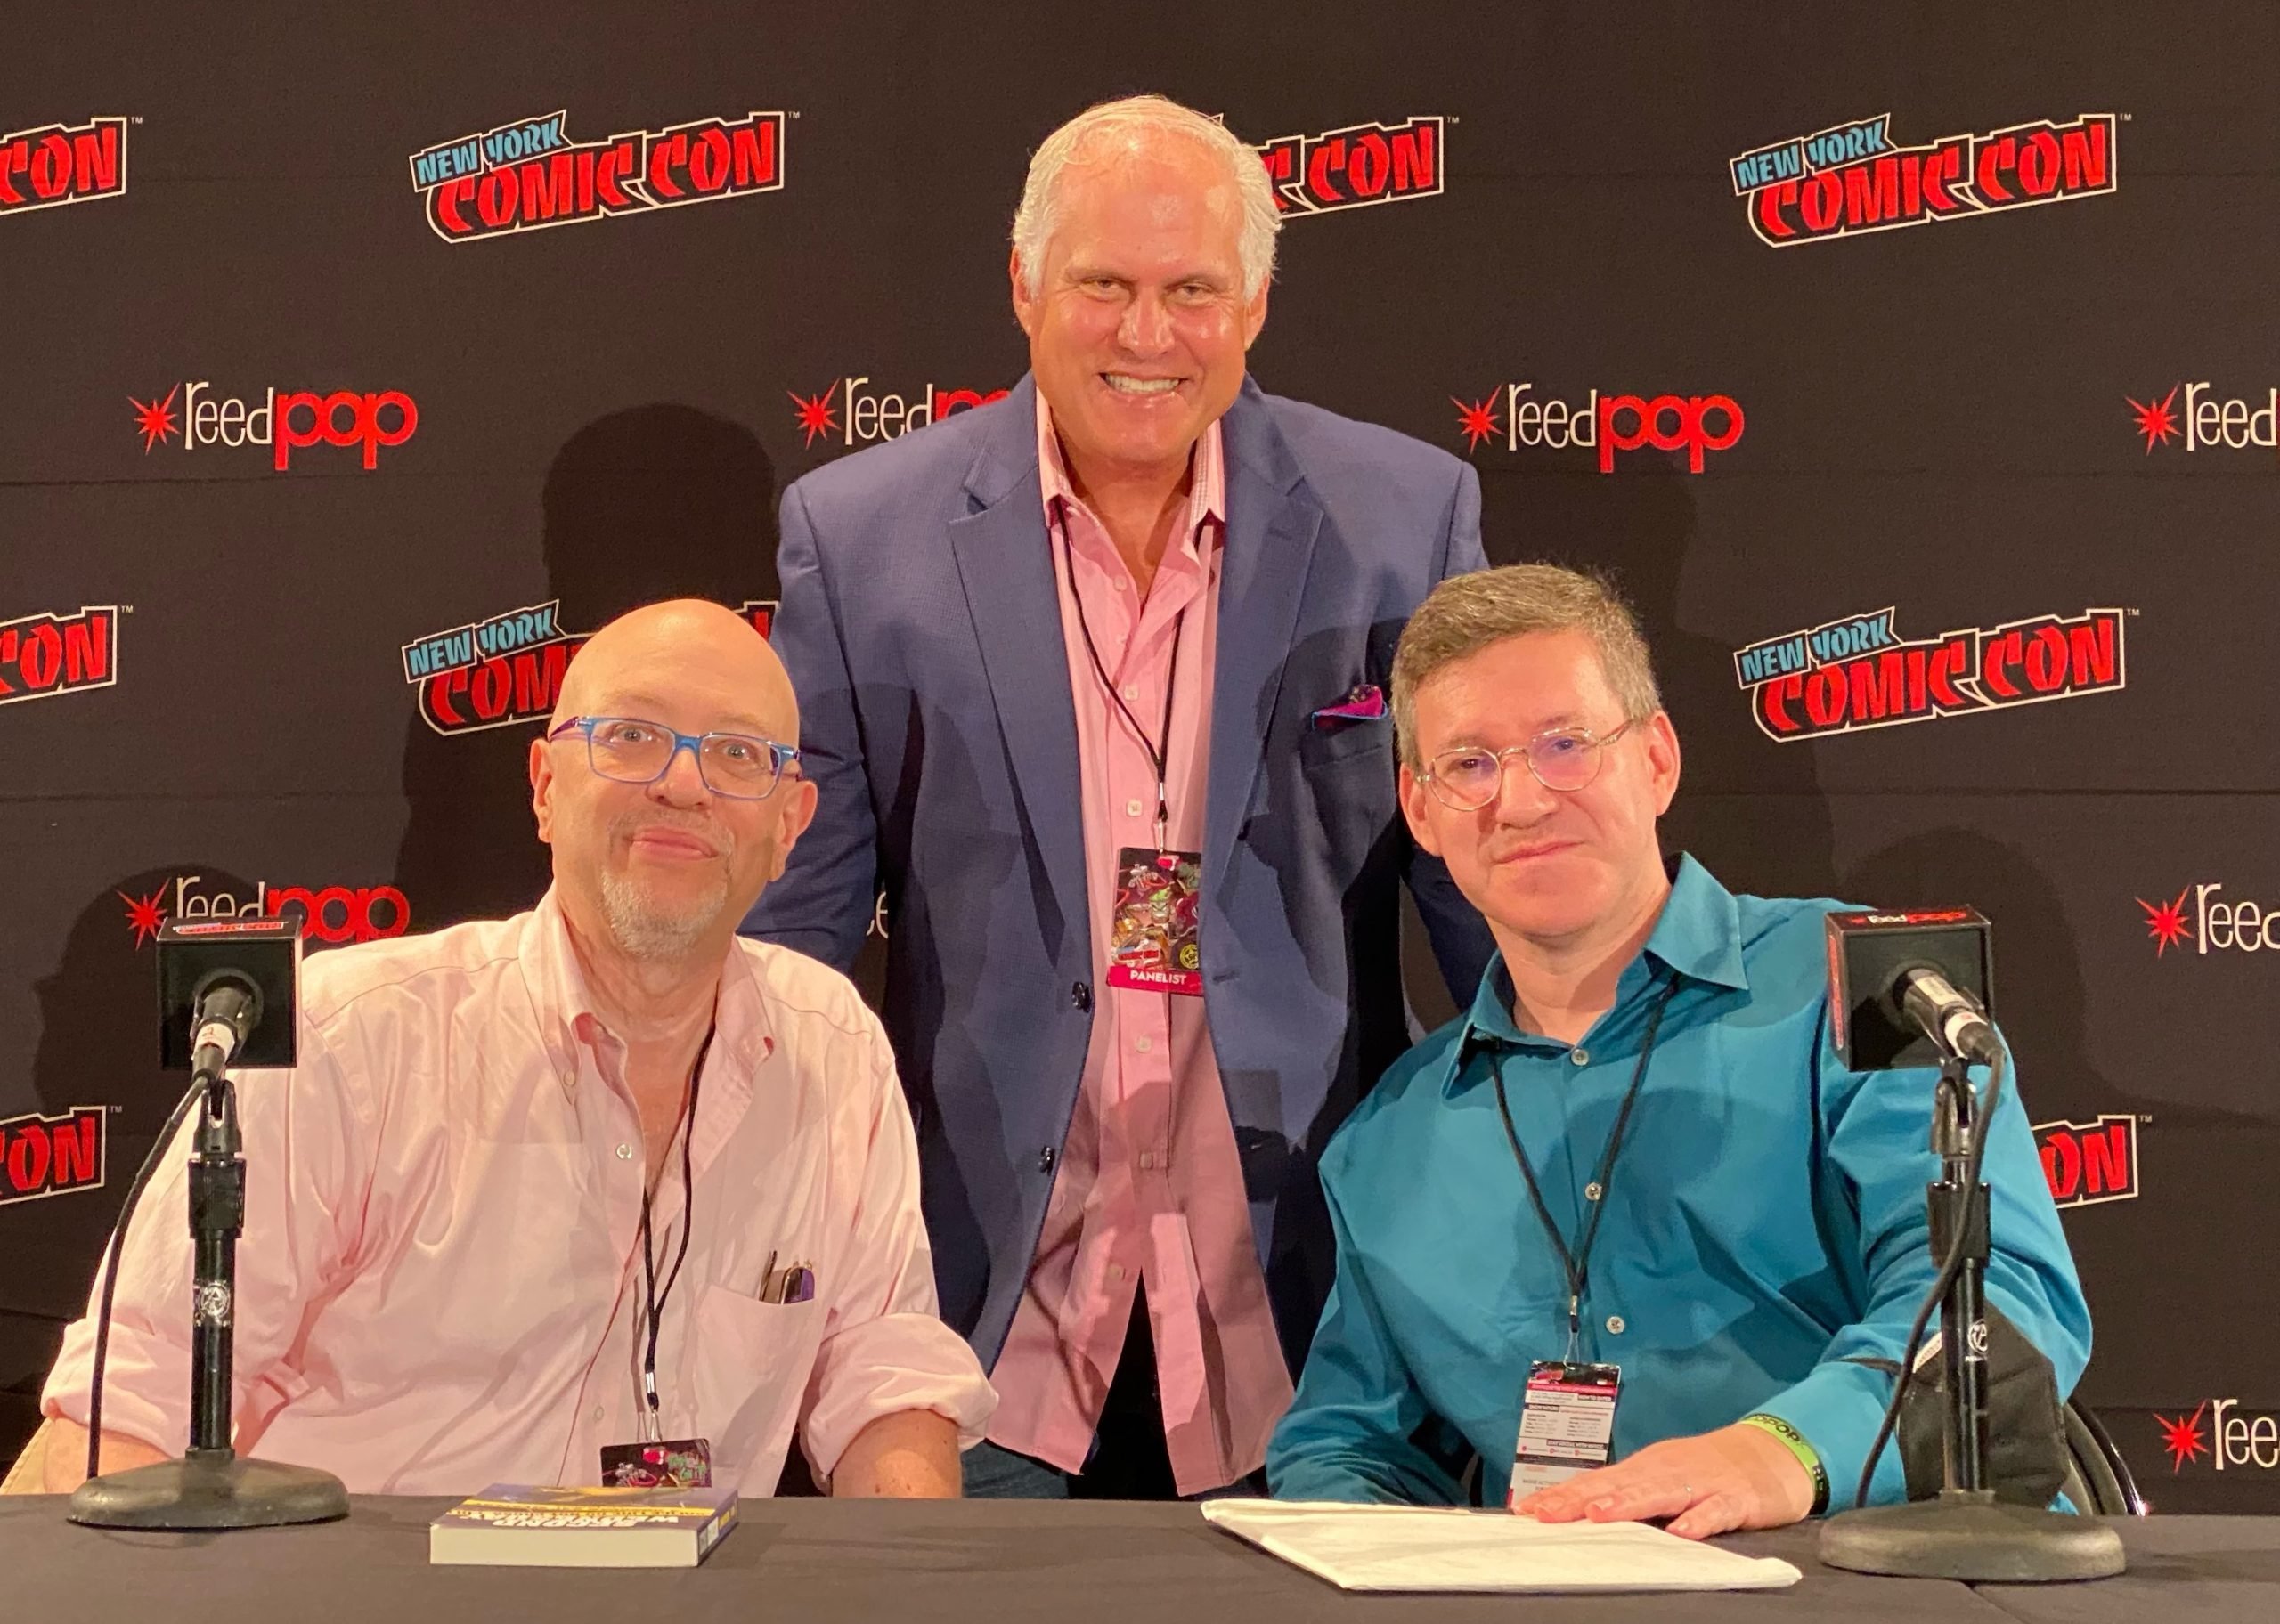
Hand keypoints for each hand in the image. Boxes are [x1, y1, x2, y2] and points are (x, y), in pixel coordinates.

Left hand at [1512, 1421, 1814, 1539]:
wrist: (1770, 1453)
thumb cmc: (1709, 1470)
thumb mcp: (1663, 1479)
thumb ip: (1629, 1494)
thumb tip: (1581, 1511)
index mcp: (1645, 1468)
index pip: (1596, 1481)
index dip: (1562, 1495)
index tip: (1528, 1510)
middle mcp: (1665, 1471)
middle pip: (1617, 1485)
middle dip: (1580, 1499)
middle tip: (1547, 1513)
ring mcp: (1699, 1482)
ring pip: (1659, 1493)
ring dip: (1627, 1503)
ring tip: (1598, 1514)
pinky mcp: (1734, 1499)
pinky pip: (1714, 1511)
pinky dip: (1699, 1520)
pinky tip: (1683, 1532)